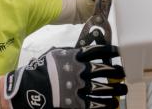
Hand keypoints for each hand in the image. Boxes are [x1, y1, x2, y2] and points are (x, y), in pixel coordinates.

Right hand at [4, 45, 126, 108]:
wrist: (28, 90)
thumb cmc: (40, 71)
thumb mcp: (54, 55)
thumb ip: (69, 51)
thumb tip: (82, 48)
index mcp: (74, 57)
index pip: (97, 52)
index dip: (110, 51)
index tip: (118, 52)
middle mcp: (79, 71)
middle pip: (105, 71)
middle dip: (117, 72)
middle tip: (123, 73)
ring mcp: (79, 88)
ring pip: (105, 89)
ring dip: (116, 89)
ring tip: (123, 89)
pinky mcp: (77, 104)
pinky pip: (96, 104)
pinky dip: (107, 104)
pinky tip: (113, 104)